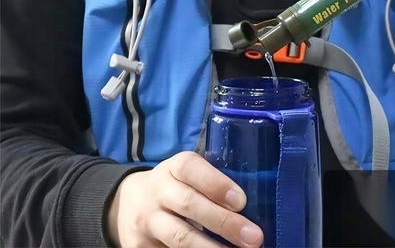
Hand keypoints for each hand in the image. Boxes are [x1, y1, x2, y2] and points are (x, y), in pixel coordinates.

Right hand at [106, 152, 263, 247]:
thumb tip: (253, 204)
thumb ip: (212, 181)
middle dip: (225, 222)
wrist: (127, 201)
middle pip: (190, 205)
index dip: (217, 184)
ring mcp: (146, 220)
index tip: (242, 201)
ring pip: (180, 237)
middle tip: (253, 237)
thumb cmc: (175, 186)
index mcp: (174, 168)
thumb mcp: (188, 174)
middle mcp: (158, 191)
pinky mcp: (139, 246)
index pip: (191, 169)